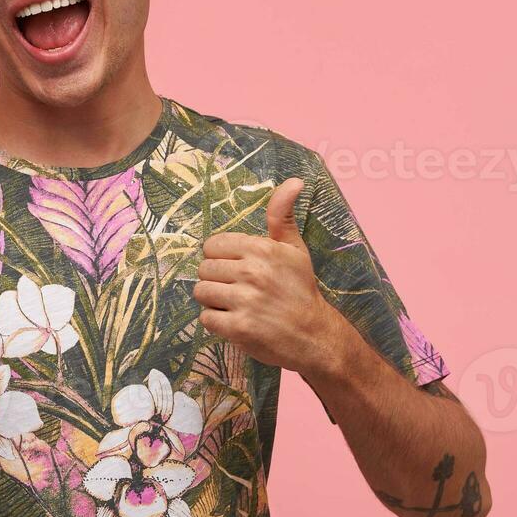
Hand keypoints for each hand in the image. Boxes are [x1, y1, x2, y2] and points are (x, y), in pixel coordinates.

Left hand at [192, 177, 345, 375]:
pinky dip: (216, 322)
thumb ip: (282, 216)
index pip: (212, 245)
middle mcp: (252, 272)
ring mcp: (245, 301)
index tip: (236, 267)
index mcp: (262, 249)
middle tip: (238, 289)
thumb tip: (294, 181)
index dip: (221, 257)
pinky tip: (235, 320)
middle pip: (204, 269)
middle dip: (216, 279)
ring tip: (235, 304)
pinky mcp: (239, 328)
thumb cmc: (300, 289)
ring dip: (213, 300)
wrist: (314, 335)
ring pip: (201, 292)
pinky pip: (206, 318)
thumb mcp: (295, 249)